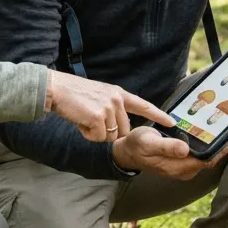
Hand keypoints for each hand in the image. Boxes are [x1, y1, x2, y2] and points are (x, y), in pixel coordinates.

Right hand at [47, 71, 174, 141]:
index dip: (158, 115)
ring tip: (83, 118)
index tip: (171, 122)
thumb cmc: (73, 95)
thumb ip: (111, 107)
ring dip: (95, 134)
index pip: (142, 105)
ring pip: (110, 136)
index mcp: (118, 93)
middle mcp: (117, 100)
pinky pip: (98, 138)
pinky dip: (87, 135)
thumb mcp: (98, 96)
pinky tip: (80, 122)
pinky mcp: (99, 117)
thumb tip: (117, 128)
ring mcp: (109, 108)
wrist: (56, 89)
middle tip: (90, 121)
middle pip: (123, 130)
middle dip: (108, 133)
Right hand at [111, 127, 227, 180]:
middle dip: (222, 147)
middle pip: (210, 160)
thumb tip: (185, 150)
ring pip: (205, 158)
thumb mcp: (149, 142)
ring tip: (224, 129)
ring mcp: (183, 168)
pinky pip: (199, 156)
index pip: (207, 160)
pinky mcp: (181, 163)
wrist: (127, 153)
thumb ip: (167, 147)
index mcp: (178, 167)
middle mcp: (184, 170)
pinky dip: (206, 146)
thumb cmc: (138, 145)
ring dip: (215, 146)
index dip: (221, 150)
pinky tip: (209, 134)